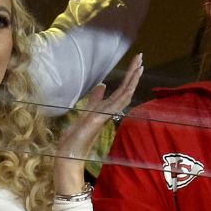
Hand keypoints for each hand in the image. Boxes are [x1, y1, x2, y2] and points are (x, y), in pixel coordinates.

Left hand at [54, 54, 143, 194]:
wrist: (70, 153)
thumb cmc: (76, 137)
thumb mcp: (86, 112)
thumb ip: (95, 99)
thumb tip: (102, 85)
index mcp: (106, 109)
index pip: (122, 90)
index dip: (129, 77)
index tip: (136, 63)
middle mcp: (110, 111)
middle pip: (126, 89)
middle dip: (133, 73)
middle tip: (141, 57)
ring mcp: (107, 115)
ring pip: (125, 94)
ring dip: (132, 80)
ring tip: (140, 65)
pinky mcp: (101, 118)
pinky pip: (117, 104)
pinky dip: (125, 93)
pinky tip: (130, 84)